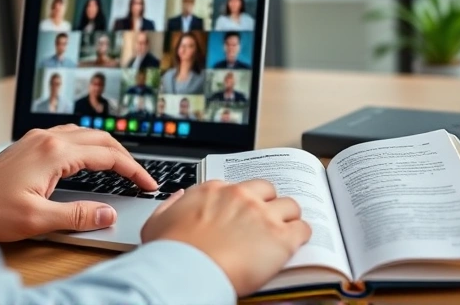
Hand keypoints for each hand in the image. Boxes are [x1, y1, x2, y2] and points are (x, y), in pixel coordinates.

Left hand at [0, 125, 156, 241]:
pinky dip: (91, 144)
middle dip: (125, 157)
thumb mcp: (37, 219)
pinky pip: (72, 135)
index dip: (133, 170)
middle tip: (139, 176)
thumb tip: (109, 214)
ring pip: (87, 133)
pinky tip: (91, 155)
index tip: (148, 183)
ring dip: (109, 148)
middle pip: (102, 139)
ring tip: (122, 165)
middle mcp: (49, 138)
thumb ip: (78, 216)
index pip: (108, 157)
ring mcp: (40, 138)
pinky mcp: (33, 143)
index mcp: (55, 152)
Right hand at [141, 179, 310, 296]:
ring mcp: (262, 214)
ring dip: (288, 217)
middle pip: (267, 189)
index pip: (238, 187)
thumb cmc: (169, 252)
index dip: (243, 201)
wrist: (185, 271)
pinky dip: (302, 235)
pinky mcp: (280, 237)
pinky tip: (297, 243)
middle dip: (269, 202)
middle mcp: (241, 196)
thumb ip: (171, 205)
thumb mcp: (157, 222)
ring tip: (286, 231)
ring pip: (290, 205)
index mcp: (214, 191)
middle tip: (266, 219)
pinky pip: (303, 228)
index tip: (243, 212)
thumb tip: (179, 196)